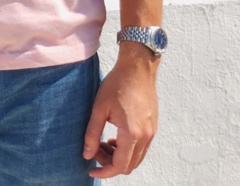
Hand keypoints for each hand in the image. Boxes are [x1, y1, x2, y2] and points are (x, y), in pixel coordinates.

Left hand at [83, 47, 158, 177]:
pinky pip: (141, 148)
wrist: (137, 67)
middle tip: (95, 150)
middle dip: (110, 163)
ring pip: (136, 158)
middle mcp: (145, 136)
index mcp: (131, 133)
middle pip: (129, 165)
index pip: (119, 166)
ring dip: (119, 157)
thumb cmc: (117, 84)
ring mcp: (151, 132)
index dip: (104, 171)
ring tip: (104, 142)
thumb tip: (87, 154)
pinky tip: (115, 137)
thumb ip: (92, 133)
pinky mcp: (152, 126)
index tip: (91, 170)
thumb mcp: (99, 108)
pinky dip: (128, 149)